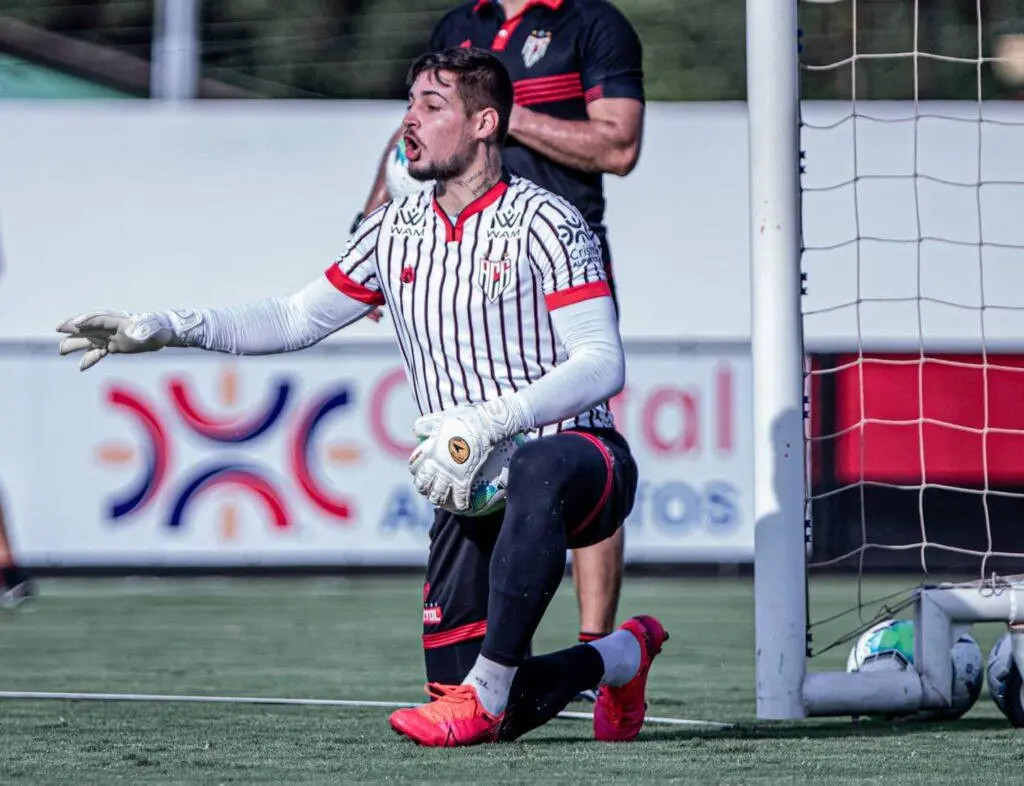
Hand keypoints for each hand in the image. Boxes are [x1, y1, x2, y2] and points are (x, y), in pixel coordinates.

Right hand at [56, 310, 178, 370]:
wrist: (162, 334)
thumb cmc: (158, 330)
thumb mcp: (153, 330)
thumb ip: (143, 330)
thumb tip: (133, 333)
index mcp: (121, 321)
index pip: (101, 319)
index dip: (87, 321)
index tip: (74, 323)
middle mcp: (112, 328)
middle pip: (89, 327)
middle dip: (74, 327)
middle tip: (58, 328)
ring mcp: (111, 336)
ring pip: (89, 339)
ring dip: (75, 343)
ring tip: (61, 350)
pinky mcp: (113, 346)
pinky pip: (97, 352)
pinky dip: (89, 359)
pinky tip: (81, 367)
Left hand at [409, 398, 528, 510]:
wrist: (484, 425)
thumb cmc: (465, 419)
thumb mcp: (441, 418)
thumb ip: (428, 424)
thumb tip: (418, 430)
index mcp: (431, 452)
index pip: (415, 467)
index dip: (415, 471)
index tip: (420, 472)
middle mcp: (437, 466)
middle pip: (423, 485)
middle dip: (424, 489)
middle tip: (429, 490)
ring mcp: (450, 474)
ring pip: (438, 495)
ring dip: (438, 499)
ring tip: (442, 501)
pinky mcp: (465, 479)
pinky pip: (461, 497)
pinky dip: (461, 504)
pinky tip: (464, 507)